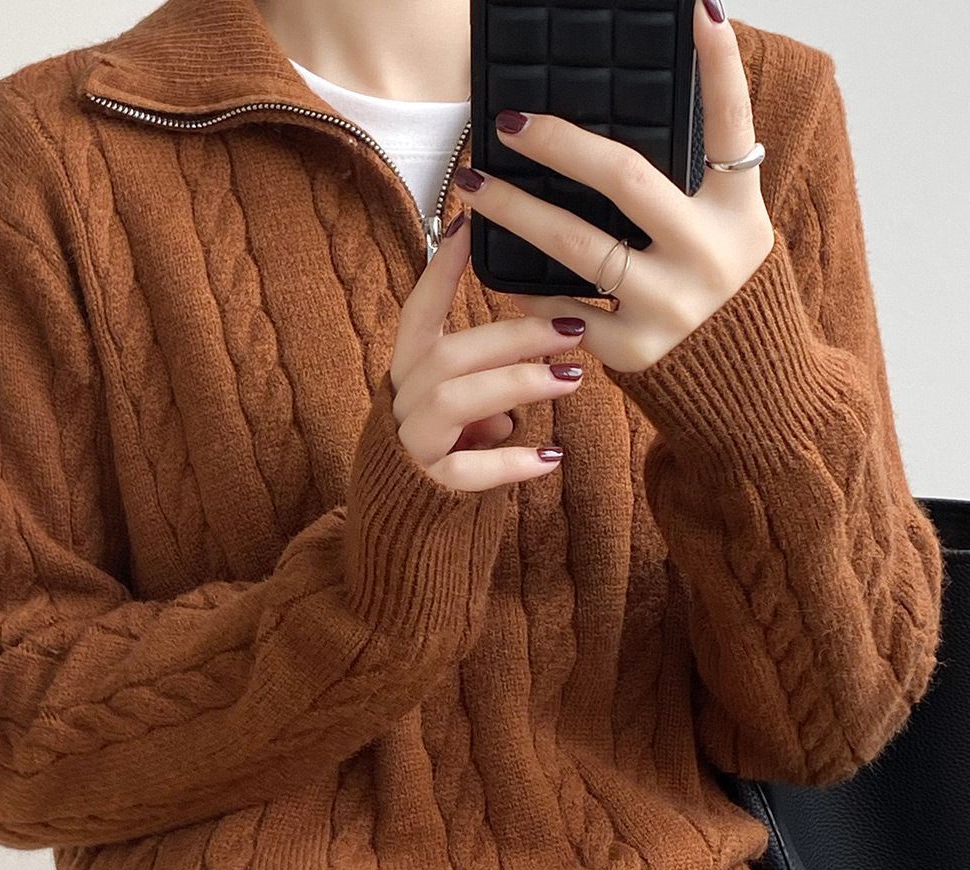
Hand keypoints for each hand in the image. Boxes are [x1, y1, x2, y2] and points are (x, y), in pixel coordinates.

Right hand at [388, 210, 588, 492]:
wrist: (397, 545)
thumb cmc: (432, 473)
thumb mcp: (452, 428)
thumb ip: (476, 402)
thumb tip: (511, 407)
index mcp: (404, 380)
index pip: (418, 315)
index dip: (440, 271)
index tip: (469, 224)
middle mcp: (399, 406)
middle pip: (446, 354)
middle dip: (509, 336)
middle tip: (571, 329)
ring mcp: (408, 447)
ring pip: (452, 399)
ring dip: (515, 383)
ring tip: (572, 378)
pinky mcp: (424, 490)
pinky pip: (466, 470)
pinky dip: (510, 462)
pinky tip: (551, 457)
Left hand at [452, 1, 774, 373]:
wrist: (744, 380)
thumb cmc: (718, 285)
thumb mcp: (726, 227)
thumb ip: (688, 183)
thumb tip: (620, 121)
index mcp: (736, 211)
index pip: (730, 125)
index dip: (716, 63)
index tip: (694, 6)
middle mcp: (708, 253)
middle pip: (623, 179)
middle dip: (557, 143)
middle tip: (507, 123)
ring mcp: (671, 304)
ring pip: (576, 245)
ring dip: (514, 211)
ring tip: (473, 185)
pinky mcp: (636, 350)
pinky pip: (564, 307)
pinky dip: (528, 286)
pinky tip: (494, 263)